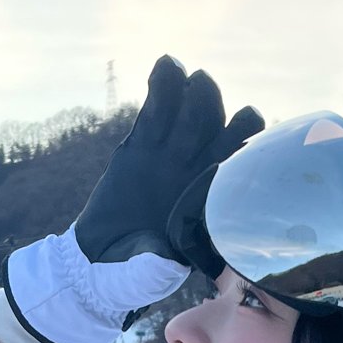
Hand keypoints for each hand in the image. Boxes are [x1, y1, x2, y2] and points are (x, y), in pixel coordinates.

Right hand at [74, 55, 261, 267]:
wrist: (99, 261)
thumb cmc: (132, 274)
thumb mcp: (146, 276)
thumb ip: (156, 268)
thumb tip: (163, 259)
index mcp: (210, 205)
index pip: (236, 173)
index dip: (243, 150)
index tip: (244, 130)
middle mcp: (198, 174)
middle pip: (219, 133)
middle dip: (216, 110)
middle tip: (204, 89)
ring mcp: (172, 157)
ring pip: (191, 116)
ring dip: (193, 93)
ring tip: (183, 72)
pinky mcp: (142, 146)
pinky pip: (156, 113)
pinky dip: (162, 88)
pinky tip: (166, 65)